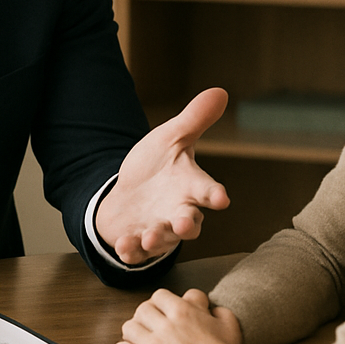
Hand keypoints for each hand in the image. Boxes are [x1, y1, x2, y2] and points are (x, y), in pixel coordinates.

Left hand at [95, 88, 230, 262]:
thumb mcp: (171, 138)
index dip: (214, 194)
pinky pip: (136, 252)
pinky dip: (130, 251)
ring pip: (164, 240)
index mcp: (190, 186)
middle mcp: (179, 212)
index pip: (207, 190)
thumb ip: (194, 120)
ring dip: (157, 240)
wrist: (129, 192)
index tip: (222, 198)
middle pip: (189, 222)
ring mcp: (159, 229)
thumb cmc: (157, 166)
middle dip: (187, 224)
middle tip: (184, 224)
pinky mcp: (137, 241)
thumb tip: (221, 91)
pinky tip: (122, 246)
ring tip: (148, 237)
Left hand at [112, 288, 241, 343]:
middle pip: (142, 309)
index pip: (161, 295)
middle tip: (150, 328)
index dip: (162, 304)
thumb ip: (221, 313)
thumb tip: (214, 311)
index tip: (165, 313)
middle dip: (145, 318)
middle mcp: (166, 323)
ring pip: (129, 327)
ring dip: (133, 334)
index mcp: (184, 311)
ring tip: (140, 342)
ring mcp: (154, 343)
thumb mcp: (230, 328)